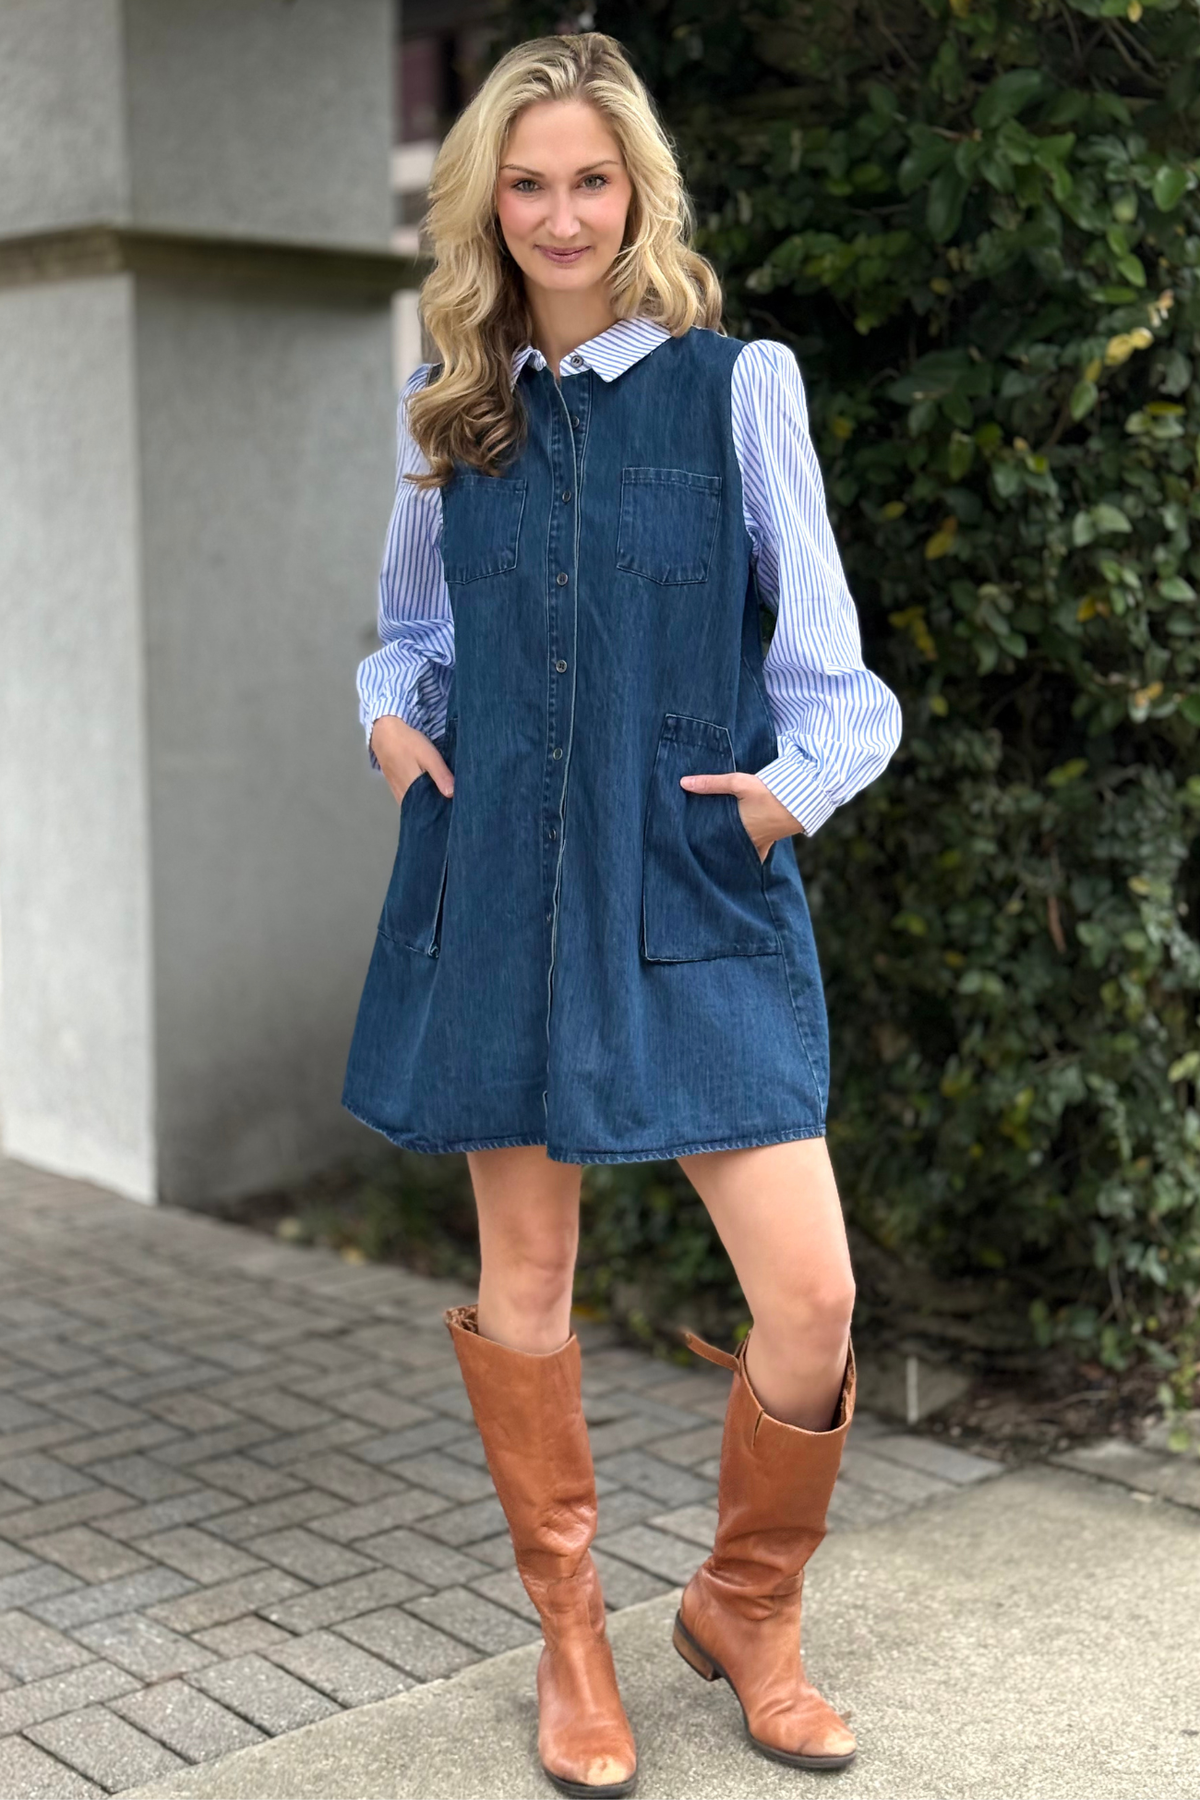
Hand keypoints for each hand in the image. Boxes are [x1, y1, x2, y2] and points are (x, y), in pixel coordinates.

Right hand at [369, 715, 454, 808]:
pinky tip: (429, 796)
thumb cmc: (408, 744)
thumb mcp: (429, 756)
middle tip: (452, 808)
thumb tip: (452, 795)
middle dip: (436, 810)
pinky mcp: (395, 787)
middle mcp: (404, 796)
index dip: (441, 812)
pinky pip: (409, 799)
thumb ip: (440, 775)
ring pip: (415, 805)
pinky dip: (418, 800)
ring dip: (426, 806)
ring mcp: (398, 792)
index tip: (455, 812)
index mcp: (413, 791)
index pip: (429, 810)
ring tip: (444, 804)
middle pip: (422, 809)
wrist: (384, 733)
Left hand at [678, 770, 803, 861]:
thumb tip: (683, 783)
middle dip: (710, 849)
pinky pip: (756, 855)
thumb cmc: (769, 792)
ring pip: (737, 852)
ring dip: (726, 852)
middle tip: (693, 851)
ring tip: (710, 855)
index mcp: (735, 828)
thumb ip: (711, 783)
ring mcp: (758, 843)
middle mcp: (745, 840)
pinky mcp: (769, 842)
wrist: (802, 799)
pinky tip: (739, 867)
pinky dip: (747, 859)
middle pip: (723, 847)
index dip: (698, 843)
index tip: (685, 845)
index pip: (711, 839)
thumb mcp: (738, 783)